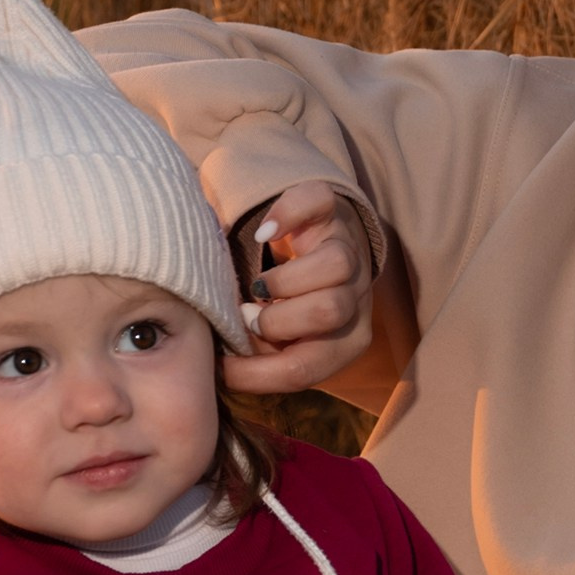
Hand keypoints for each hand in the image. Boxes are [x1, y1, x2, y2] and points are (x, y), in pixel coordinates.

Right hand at [221, 182, 376, 396]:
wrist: (322, 246)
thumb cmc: (291, 305)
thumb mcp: (282, 339)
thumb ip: (260, 353)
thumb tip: (218, 367)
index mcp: (345, 341)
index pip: (304, 369)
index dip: (254, 372)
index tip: (219, 365)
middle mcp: (356, 299)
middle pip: (330, 311)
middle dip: (278, 319)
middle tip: (250, 314)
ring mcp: (350, 251)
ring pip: (336, 265)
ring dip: (286, 279)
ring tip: (259, 285)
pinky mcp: (333, 210)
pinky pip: (318, 203)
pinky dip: (287, 214)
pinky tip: (265, 232)